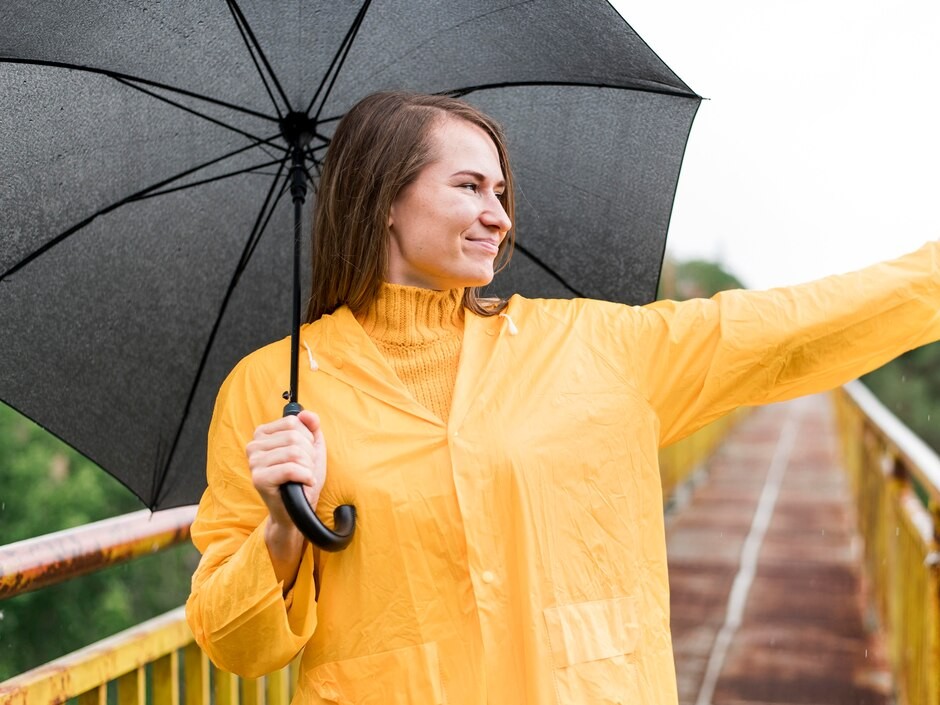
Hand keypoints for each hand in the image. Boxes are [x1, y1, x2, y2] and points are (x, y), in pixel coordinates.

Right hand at [246, 410, 325, 585]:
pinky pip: (290, 468)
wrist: (297, 509)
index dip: (307, 439)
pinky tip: (304, 483)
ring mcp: (253, 463)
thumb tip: (307, 414)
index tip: (306, 454)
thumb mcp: (312, 448)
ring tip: (303, 476)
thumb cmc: (302, 478)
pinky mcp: (259, 479)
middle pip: (294, 437)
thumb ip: (311, 427)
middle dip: (309, 454)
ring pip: (294, 452)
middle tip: (305, 469)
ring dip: (307, 467)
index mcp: (263, 434)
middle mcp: (254, 446)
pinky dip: (304, 476)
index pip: (293, 422)